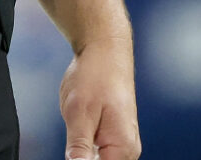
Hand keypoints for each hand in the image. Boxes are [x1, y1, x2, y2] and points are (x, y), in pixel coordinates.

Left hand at [60, 39, 139, 159]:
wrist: (105, 51)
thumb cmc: (95, 76)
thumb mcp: (79, 113)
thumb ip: (78, 148)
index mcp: (122, 148)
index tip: (73, 149)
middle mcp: (127, 150)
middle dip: (82, 159)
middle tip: (73, 135)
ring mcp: (122, 144)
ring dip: (82, 155)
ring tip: (77, 129)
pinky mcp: (114, 137)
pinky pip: (99, 153)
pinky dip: (85, 149)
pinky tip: (79, 130)